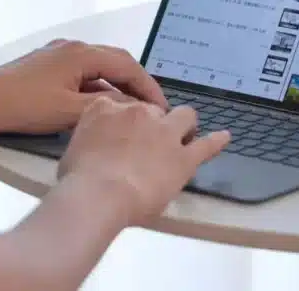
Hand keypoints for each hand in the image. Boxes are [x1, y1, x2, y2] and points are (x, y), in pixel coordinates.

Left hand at [0, 39, 167, 134]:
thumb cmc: (22, 106)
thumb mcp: (69, 112)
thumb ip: (106, 108)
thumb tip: (134, 109)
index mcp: (82, 54)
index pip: (128, 66)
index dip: (149, 87)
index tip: (162, 109)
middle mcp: (73, 47)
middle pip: (116, 62)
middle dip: (136, 85)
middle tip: (152, 110)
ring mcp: (58, 55)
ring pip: (99, 69)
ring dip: (116, 88)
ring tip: (131, 112)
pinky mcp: (47, 66)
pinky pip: (82, 74)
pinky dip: (97, 89)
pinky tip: (100, 109)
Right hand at [58, 98, 230, 225]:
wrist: (98, 195)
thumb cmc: (78, 179)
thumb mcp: (73, 148)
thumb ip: (89, 139)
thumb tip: (94, 149)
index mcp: (107, 108)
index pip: (122, 104)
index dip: (126, 120)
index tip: (125, 132)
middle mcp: (139, 112)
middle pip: (153, 110)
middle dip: (154, 123)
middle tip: (151, 142)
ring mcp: (164, 132)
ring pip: (184, 116)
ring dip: (184, 124)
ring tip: (184, 135)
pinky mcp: (183, 156)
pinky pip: (206, 144)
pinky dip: (217, 141)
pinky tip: (225, 137)